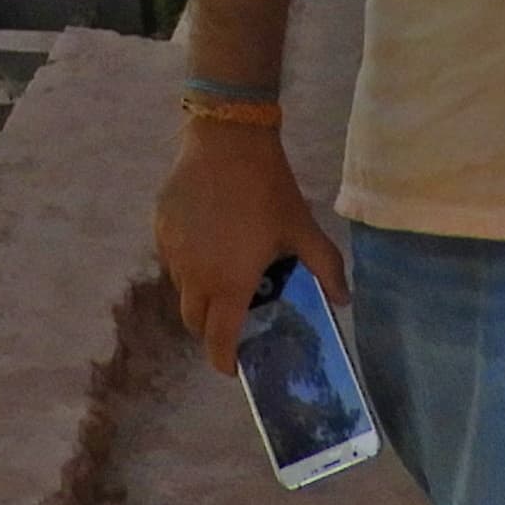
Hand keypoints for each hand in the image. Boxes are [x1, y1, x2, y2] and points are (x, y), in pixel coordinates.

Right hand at [155, 113, 347, 362]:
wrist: (227, 138)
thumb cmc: (267, 189)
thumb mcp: (302, 228)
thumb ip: (325, 268)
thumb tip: (344, 300)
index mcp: (229, 284)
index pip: (217, 341)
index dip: (223, 361)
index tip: (234, 366)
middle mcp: (194, 276)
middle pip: (194, 320)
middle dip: (212, 328)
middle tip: (235, 314)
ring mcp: (173, 252)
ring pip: (182, 289)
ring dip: (200, 293)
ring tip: (224, 271)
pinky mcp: (160, 227)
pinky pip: (172, 259)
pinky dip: (187, 263)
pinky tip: (208, 240)